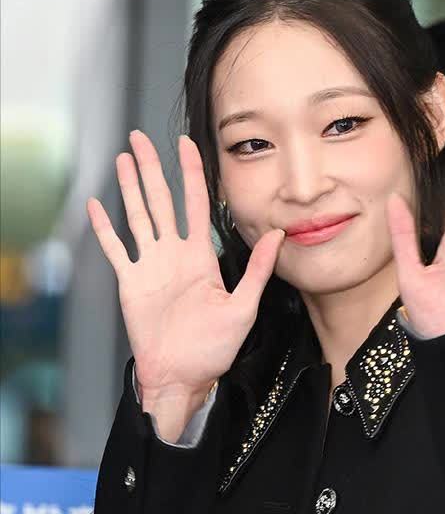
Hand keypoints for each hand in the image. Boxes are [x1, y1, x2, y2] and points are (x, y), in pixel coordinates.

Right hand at [87, 130, 283, 397]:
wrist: (182, 376)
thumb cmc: (214, 349)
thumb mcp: (243, 307)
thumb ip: (258, 270)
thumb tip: (278, 235)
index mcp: (201, 257)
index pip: (196, 204)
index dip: (191, 173)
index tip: (187, 144)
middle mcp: (174, 254)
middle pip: (160, 200)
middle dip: (152, 168)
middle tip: (141, 137)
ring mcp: (150, 266)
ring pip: (137, 216)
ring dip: (129, 187)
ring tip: (122, 159)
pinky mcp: (130, 282)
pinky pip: (115, 249)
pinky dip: (105, 228)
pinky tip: (96, 206)